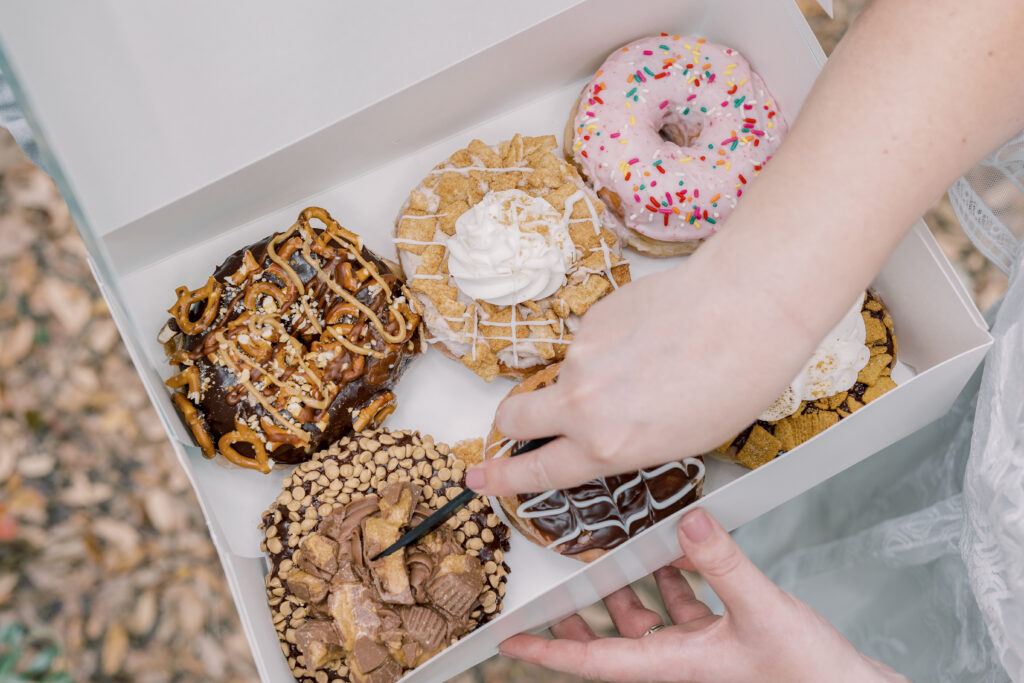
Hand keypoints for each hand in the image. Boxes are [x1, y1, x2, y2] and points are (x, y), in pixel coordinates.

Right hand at [465, 251, 822, 495]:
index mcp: (606, 445)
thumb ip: (627, 443)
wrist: (744, 308)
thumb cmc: (734, 380)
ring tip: (646, 367)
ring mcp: (581, 355)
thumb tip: (606, 432)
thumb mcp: (682, 441)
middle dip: (511, 423)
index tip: (477, 479)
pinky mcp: (592, 317)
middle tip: (518, 423)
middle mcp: (582, 403)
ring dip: (587, 378)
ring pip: (565, 374)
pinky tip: (650, 339)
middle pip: (516, 416)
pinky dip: (609, 346)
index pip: (537, 469)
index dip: (502, 477)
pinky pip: (589, 341)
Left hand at [500, 509, 908, 682]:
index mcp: (673, 664)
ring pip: (645, 614)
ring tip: (604, 549)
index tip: (510, 638)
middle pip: (610, 635)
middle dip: (578, 610)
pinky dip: (673, 577)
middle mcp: (679, 658)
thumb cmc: (808, 674)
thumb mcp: (762, 612)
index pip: (594, 659)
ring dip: (626, 583)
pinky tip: (675, 549)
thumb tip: (686, 522)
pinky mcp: (724, 634)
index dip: (548, 649)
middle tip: (549, 582)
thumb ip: (723, 564)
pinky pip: (682, 602)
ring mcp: (700, 647)